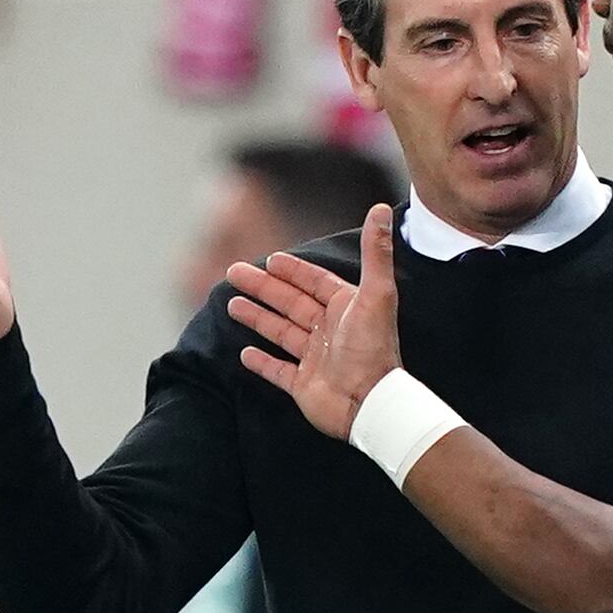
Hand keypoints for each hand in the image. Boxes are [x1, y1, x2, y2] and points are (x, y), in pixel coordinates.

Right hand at [225, 202, 402, 441]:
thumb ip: (376, 252)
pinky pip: (278, 371)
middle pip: (291, 303)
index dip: (293, 270)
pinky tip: (244, 353)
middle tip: (233, 272)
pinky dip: (262, 362)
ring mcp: (316, 360)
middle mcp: (330, 331)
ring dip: (257, 318)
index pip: (314, 282)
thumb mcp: (376, 294)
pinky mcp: (304, 386)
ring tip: (231, 305)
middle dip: (263, 288)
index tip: (270, 259)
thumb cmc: (373, 349)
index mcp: (345, 308)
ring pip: (281, 332)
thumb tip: (380, 208)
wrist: (370, 403)